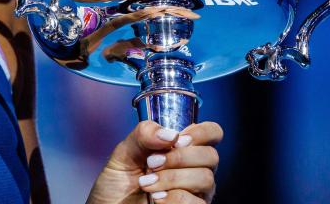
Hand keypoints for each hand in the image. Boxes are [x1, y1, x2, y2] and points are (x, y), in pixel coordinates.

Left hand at [86, 120, 221, 203]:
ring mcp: (196, 192)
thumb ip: (144, 135)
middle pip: (211, 156)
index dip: (201, 133)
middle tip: (152, 163)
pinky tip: (156, 199)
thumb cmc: (117, 184)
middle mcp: (194, 169)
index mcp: (181, 149)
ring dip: (172, 178)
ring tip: (147, 183)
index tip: (177, 140)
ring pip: (205, 178)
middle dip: (179, 157)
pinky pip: (196, 203)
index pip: (211, 132)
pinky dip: (173, 199)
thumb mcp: (124, 153)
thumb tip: (170, 133)